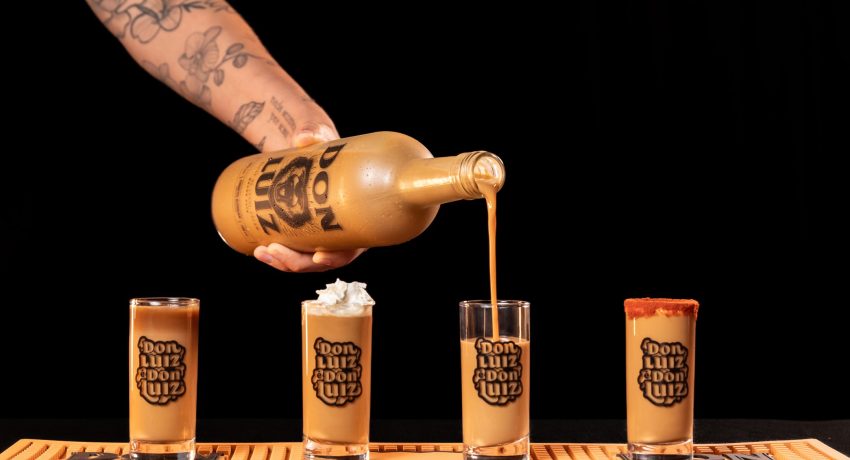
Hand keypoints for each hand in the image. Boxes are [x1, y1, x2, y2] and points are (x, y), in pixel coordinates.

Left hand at [253, 104, 366, 271]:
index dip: (337, 257)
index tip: (319, 255)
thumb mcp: (323, 137)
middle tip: (273, 249)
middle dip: (297, 261)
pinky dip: (278, 256)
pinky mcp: (304, 231)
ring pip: (306, 259)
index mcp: (360, 216)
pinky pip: (294, 251)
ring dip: (283, 262)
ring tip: (262, 251)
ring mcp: (323, 233)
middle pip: (324, 259)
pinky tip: (260, 252)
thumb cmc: (326, 145)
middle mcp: (343, 231)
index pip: (353, 247)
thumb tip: (303, 138)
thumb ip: (315, 132)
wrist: (309, 146)